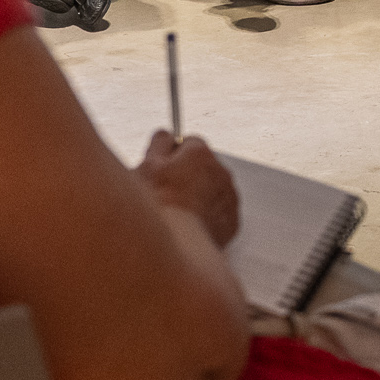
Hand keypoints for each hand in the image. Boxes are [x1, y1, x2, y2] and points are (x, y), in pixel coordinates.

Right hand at [138, 131, 239, 245]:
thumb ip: (159, 143)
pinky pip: (219, 212)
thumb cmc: (159, 208)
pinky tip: (189, 225)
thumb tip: (165, 134)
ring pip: (212, 189)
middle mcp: (220, 170)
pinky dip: (207, 216)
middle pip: (202, 166)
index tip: (163, 166)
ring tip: (177, 213)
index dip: (174, 155)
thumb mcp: (147, 166)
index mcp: (200, 153)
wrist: (178, 244)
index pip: (190, 142)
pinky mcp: (232, 220)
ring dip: (198, 196)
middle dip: (187, 175)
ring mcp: (229, 196)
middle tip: (166, 192)